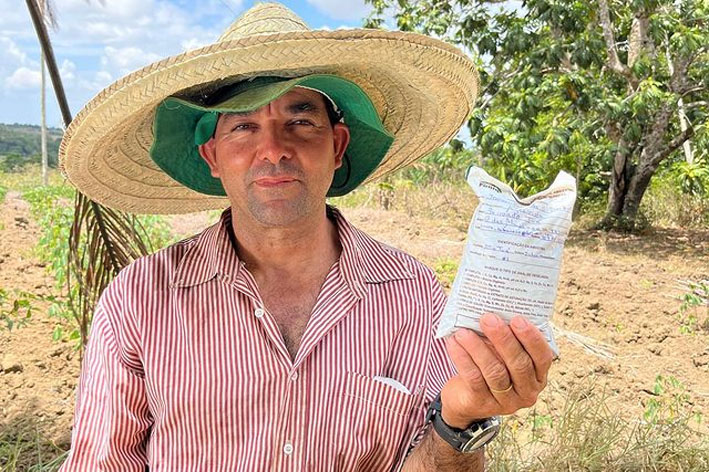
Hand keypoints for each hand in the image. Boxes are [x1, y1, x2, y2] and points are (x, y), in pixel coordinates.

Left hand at [440, 313, 553, 428]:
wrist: (464, 398)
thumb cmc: (489, 366)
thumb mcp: (502, 354)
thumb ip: (506, 337)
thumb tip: (493, 309)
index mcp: (538, 376)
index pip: (543, 357)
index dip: (532, 338)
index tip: (517, 319)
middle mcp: (527, 392)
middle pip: (519, 364)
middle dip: (503, 339)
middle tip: (488, 318)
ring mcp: (505, 402)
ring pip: (495, 372)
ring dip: (478, 348)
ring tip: (464, 331)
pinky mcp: (482, 404)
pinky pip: (474, 378)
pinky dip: (463, 358)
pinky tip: (454, 343)